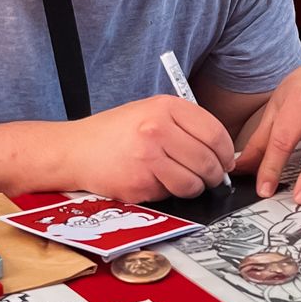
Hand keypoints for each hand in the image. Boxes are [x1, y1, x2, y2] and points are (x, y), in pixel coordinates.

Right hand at [63, 95, 235, 200]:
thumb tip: (221, 152)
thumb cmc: (114, 133)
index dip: (226, 152)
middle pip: (207, 161)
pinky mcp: (139, 183)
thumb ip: (183, 125)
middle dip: (214, 175)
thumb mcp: (149, 112)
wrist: (74, 150)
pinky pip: (170, 194)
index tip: (226, 161)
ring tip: (185, 182)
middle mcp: (157, 129)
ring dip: (195, 188)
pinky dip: (168, 193)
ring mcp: (148, 157)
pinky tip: (154, 182)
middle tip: (212, 179)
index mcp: (164, 107)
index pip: (214, 133)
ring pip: (192, 183)